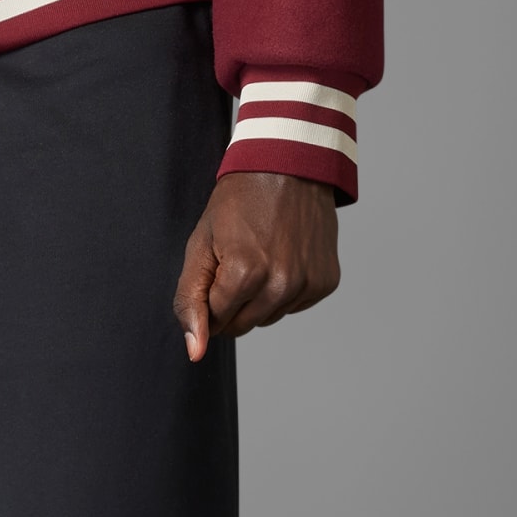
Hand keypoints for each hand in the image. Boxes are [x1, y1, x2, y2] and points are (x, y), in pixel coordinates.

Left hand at [172, 171, 339, 359]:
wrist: (287, 164)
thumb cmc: (238, 200)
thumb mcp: (201, 242)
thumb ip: (190, 298)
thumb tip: (194, 351)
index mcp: (245, 274)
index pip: (216, 319)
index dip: (210, 291)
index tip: (217, 260)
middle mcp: (281, 285)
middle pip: (243, 325)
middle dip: (231, 300)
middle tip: (235, 256)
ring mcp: (307, 284)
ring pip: (269, 317)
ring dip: (258, 296)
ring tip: (260, 251)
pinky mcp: (326, 283)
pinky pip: (294, 305)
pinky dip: (284, 288)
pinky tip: (282, 254)